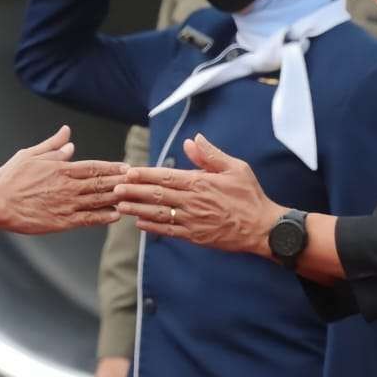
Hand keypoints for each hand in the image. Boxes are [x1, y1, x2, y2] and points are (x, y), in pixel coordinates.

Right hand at [0, 126, 127, 233]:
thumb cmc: (10, 178)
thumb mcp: (30, 155)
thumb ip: (52, 146)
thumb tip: (68, 135)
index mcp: (61, 169)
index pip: (94, 167)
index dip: (112, 167)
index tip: (127, 167)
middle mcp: (68, 186)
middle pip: (101, 183)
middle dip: (121, 182)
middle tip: (138, 181)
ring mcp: (66, 205)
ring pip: (98, 201)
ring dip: (117, 198)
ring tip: (133, 197)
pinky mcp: (61, 222)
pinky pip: (87, 219)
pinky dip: (103, 217)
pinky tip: (115, 215)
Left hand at [115, 133, 282, 255]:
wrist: (262, 228)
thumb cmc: (249, 195)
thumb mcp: (235, 168)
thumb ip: (210, 155)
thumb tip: (192, 140)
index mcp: (200, 183)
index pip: (166, 177)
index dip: (145, 175)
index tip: (129, 172)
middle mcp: (192, 202)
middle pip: (157, 195)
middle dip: (134, 192)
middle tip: (114, 188)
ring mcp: (192, 221)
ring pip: (158, 214)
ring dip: (137, 210)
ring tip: (120, 206)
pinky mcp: (195, 236)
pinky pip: (169, 231)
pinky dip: (152, 227)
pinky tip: (140, 223)